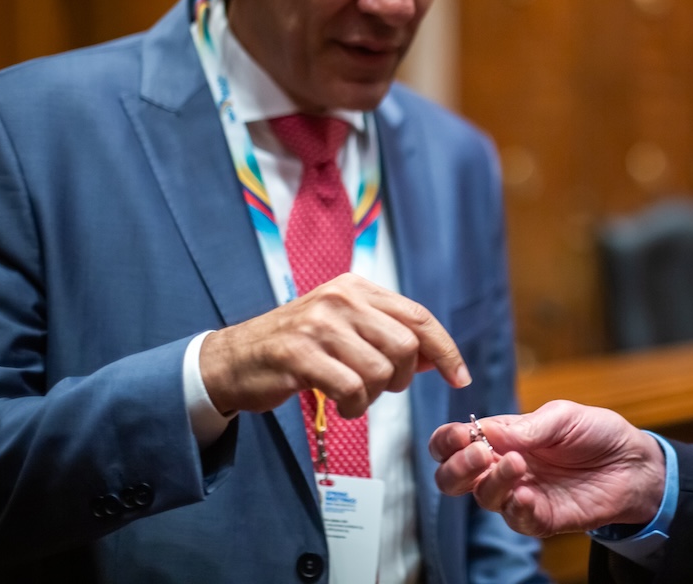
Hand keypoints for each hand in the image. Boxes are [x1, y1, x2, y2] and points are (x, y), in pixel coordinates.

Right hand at [200, 272, 469, 415]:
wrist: (233, 359)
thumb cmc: (299, 348)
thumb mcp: (346, 329)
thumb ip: (389, 337)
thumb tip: (436, 357)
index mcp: (357, 287)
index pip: (419, 317)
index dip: (445, 350)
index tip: (460, 378)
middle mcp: (340, 298)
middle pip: (405, 346)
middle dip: (400, 378)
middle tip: (378, 388)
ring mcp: (318, 323)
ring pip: (379, 371)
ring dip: (371, 397)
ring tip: (351, 396)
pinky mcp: (298, 353)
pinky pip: (350, 389)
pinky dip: (352, 406)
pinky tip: (338, 404)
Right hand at [429, 400, 665, 536]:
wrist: (632, 463)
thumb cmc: (596, 432)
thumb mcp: (563, 416)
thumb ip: (527, 426)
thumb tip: (487, 431)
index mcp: (502, 437)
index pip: (454, 442)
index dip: (447, 441)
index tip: (462, 436)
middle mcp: (503, 467)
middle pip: (453, 478)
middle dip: (456, 467)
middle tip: (480, 454)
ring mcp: (520, 493)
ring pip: (483, 498)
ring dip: (492, 482)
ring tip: (518, 464)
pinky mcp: (541, 518)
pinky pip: (516, 520)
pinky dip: (517, 508)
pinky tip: (529, 494)